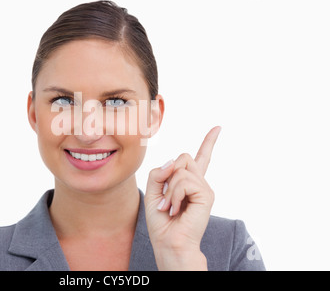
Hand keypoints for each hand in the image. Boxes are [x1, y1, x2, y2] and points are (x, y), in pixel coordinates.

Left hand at [144, 126, 220, 269]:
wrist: (168, 242)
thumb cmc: (161, 220)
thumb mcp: (153, 191)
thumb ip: (159, 172)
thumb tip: (173, 162)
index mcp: (189, 182)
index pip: (200, 158)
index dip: (209, 142)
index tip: (218, 128)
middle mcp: (199, 183)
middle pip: (183, 157)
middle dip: (168, 175)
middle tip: (166, 199)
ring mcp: (204, 188)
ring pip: (181, 169)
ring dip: (169, 189)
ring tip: (170, 207)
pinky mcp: (206, 195)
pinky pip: (184, 181)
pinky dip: (174, 194)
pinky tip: (176, 208)